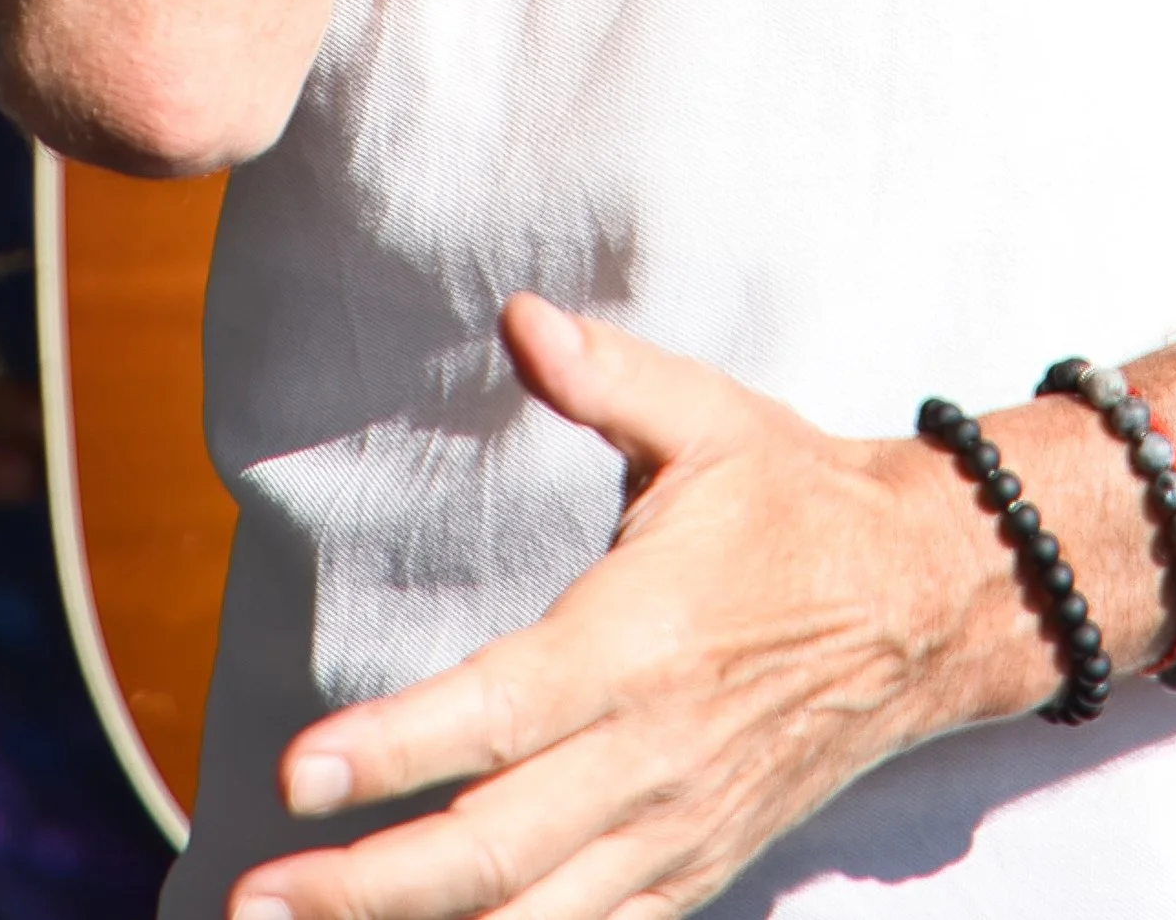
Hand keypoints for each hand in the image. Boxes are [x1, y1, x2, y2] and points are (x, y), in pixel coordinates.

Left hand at [234, 301, 1013, 919]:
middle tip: (251, 897)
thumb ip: (608, 375)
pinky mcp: (693, 868)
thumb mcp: (709, 419)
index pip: (497, 713)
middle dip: (362, 888)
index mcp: (641, 640)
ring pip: (529, 918)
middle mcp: (650, 752)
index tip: (298, 773)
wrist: (925, 602)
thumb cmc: (798, 502)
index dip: (394, 748)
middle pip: (490, 848)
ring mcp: (673, 829)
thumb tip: (519, 315)